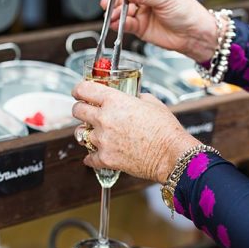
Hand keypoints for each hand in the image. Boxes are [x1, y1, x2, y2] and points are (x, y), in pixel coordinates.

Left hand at [71, 81, 199, 182]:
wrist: (172, 154)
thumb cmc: (166, 129)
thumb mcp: (152, 103)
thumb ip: (136, 97)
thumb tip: (132, 98)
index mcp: (114, 101)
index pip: (84, 89)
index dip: (79, 90)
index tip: (79, 92)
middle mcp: (104, 119)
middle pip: (77, 110)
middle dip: (80, 109)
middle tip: (85, 112)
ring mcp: (102, 139)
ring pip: (80, 134)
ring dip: (85, 133)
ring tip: (95, 134)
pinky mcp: (105, 158)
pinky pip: (88, 157)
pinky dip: (91, 156)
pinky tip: (96, 154)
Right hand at [101, 0, 216, 61]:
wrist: (192, 34)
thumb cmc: (186, 11)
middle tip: (111, 4)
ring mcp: (139, 10)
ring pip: (119, 9)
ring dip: (113, 12)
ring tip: (113, 15)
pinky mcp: (137, 25)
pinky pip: (123, 23)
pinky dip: (117, 24)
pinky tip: (116, 24)